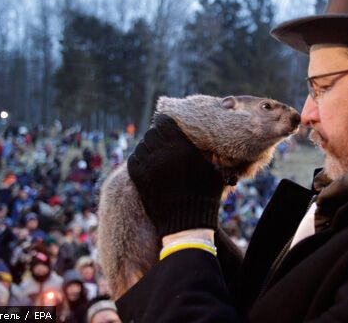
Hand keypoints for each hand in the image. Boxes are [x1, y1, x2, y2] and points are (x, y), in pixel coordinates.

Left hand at [127, 114, 224, 235]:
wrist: (186, 225)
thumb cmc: (205, 197)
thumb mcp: (215, 172)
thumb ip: (209, 154)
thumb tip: (208, 142)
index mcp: (182, 147)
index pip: (165, 122)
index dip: (165, 121)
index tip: (167, 123)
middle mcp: (163, 153)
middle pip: (152, 132)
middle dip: (157, 134)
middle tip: (162, 139)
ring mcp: (148, 165)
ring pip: (142, 145)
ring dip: (148, 146)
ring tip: (155, 151)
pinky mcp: (138, 178)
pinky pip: (133, 158)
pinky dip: (139, 158)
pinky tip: (147, 162)